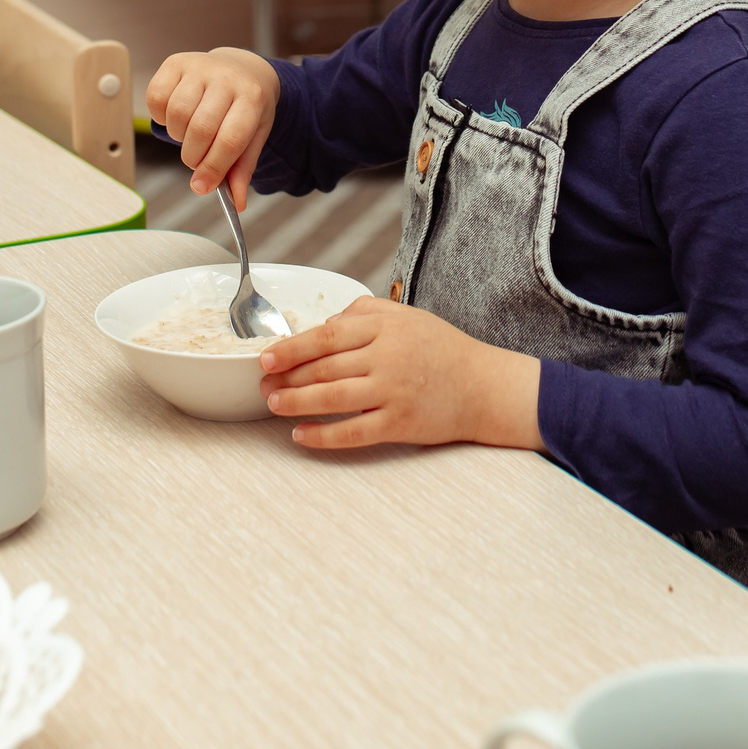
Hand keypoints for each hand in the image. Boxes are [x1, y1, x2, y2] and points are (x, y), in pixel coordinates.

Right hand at [145, 47, 277, 206]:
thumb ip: (242, 169)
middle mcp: (227, 78)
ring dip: (178, 137)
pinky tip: (175, 117)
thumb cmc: (247, 106)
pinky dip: (160, 116)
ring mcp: (200, 66)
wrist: (242, 70)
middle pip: (201, 129)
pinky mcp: (176, 62)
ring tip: (189, 135)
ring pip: (176, 114)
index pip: (230, 139)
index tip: (202, 186)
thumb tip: (236, 202)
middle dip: (194, 156)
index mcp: (253, 97)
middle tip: (196, 159)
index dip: (213, 168)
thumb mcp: (255, 135)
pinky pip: (156, 98)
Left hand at [256, 297, 543, 451]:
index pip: (327, 336)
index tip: (265, 357)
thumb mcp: (407, 316)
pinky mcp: (400, 422)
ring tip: (273, 405)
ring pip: (332, 397)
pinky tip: (301, 436)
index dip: (291, 348)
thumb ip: (365, 312)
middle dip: (287, 377)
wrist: (484, 386)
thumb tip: (325, 324)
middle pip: (324, 367)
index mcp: (386, 327)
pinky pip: (353, 432)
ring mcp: (394, 390)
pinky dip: (323, 435)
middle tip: (263, 384)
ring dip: (297, 403)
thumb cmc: (443, 349)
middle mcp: (387, 356)